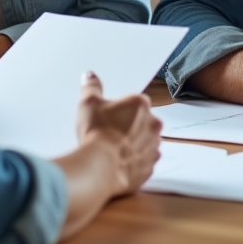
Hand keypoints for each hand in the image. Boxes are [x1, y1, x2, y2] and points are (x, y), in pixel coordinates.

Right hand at [75, 72, 160, 195]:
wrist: (101, 166)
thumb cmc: (97, 132)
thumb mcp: (88, 103)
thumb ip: (91, 87)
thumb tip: (90, 76)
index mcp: (141, 104)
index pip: (134, 102)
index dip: (120, 110)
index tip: (109, 117)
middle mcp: (153, 124)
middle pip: (141, 121)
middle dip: (129, 126)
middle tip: (109, 133)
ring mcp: (154, 146)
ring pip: (144, 141)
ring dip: (133, 144)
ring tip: (112, 150)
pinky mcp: (150, 166)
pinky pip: (143, 161)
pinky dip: (134, 162)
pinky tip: (118, 163)